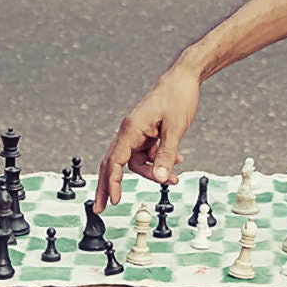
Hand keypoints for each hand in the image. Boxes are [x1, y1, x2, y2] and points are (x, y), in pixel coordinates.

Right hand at [98, 67, 200, 208]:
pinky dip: (159, 160)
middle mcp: (129, 131)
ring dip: (153, 172)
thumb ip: (167, 155)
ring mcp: (137, 132)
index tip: (112, 201)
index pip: (115, 161)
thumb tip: (161, 179)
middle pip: (114, 163)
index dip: (112, 182)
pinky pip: (148, 153)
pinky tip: (178, 161)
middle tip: (102, 207)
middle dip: (110, 185)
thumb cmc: (178, 97)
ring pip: (137, 161)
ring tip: (174, 178)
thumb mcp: (175, 129)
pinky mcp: (146, 133)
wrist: (183, 78)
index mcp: (131, 129)